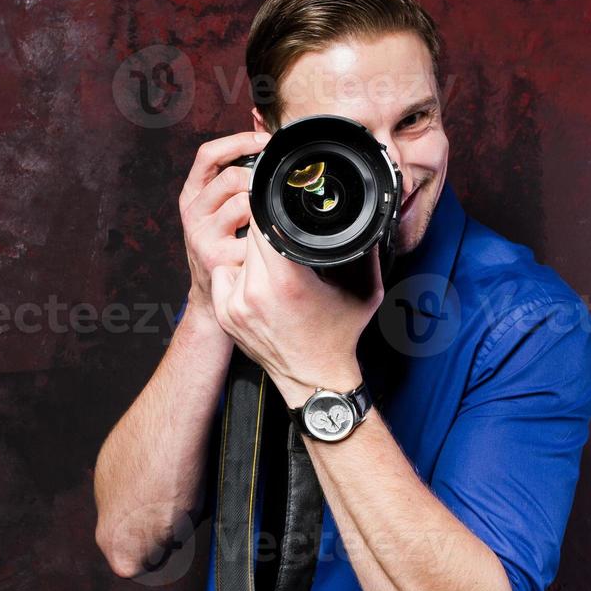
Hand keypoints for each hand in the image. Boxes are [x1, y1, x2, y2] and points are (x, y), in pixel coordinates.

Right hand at [178, 131, 271, 329]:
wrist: (214, 298)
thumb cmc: (225, 245)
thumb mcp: (222, 205)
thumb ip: (240, 163)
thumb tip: (260, 119)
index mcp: (193, 193)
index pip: (208, 154)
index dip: (238, 141)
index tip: (266, 141)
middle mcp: (192, 212)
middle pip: (230, 177)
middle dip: (260, 177)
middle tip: (277, 185)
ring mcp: (202, 236)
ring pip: (243, 204)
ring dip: (264, 209)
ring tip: (271, 217)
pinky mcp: (216, 258)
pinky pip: (253, 236)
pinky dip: (267, 237)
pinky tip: (269, 242)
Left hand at [210, 222, 383, 408]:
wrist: (315, 380)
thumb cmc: (339, 337)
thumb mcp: (365, 289)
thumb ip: (365, 251)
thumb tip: (368, 220)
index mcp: (288, 281)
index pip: (264, 223)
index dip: (274, 211)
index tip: (283, 209)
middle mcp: (256, 292)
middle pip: (250, 237)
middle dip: (267, 233)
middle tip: (284, 242)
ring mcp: (236, 305)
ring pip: (236, 254)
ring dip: (253, 254)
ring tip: (275, 269)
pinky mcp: (224, 314)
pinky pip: (223, 274)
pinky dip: (238, 273)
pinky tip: (258, 285)